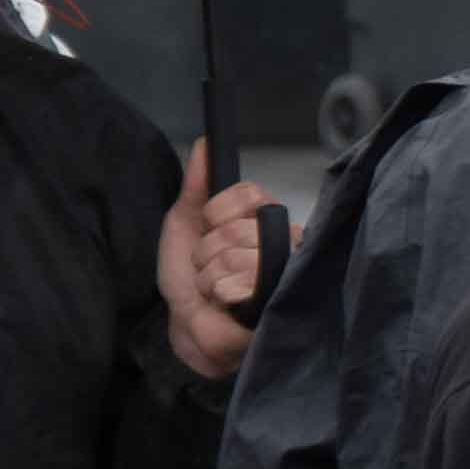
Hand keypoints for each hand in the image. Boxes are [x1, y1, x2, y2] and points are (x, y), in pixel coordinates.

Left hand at [158, 143, 275, 378]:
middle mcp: (282, 243)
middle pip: (239, 229)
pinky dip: (218, 295)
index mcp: (262, 219)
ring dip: (209, 277)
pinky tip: (225, 304)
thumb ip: (196, 184)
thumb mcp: (184, 223)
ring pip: (236, 258)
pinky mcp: (279, 304)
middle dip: (207, 252)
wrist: (185, 324)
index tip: (208, 228)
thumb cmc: (189, 278)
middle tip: (209, 267)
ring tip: (215, 289)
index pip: (251, 194)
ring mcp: (284, 275)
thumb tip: (204, 144)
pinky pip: (240, 284)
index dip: (218, 212)